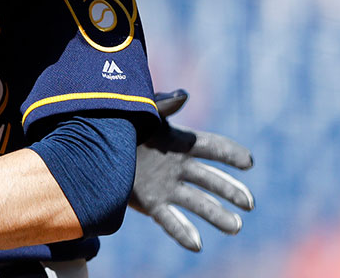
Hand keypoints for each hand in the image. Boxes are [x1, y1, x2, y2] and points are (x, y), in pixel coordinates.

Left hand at [129, 89, 254, 252]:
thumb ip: (163, 103)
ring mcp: (166, 186)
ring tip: (235, 228)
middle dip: (231, 190)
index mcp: (179, 141)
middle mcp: (177, 166)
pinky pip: (170, 220)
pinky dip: (183, 232)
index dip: (231, 153)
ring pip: (197, 202)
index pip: (212, 147)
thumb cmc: (118, 121)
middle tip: (248, 203)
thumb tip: (185, 96)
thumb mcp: (142, 109)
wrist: (90, 145)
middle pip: (211, 180)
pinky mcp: (151, 203)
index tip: (248, 162)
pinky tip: (197, 244)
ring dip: (216, 215)